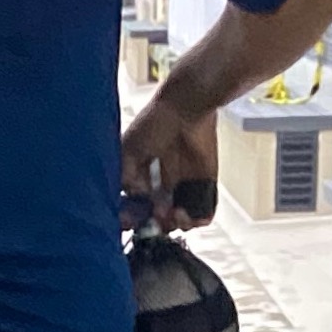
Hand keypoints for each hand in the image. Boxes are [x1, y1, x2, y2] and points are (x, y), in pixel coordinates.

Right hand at [121, 93, 217, 228]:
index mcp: (145, 175)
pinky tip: (183, 212)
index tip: (130, 220)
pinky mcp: (207, 185)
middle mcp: (165, 183)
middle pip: (159, 218)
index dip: (134, 218)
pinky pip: (204, 213)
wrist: (185, 106)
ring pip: (180, 220)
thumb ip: (124, 178)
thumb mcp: (127, 150)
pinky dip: (195, 220)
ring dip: (173, 225)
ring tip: (170, 214)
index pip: (138, 207)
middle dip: (154, 224)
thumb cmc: (155, 122)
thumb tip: (134, 199)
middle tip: (153, 218)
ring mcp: (186, 185)